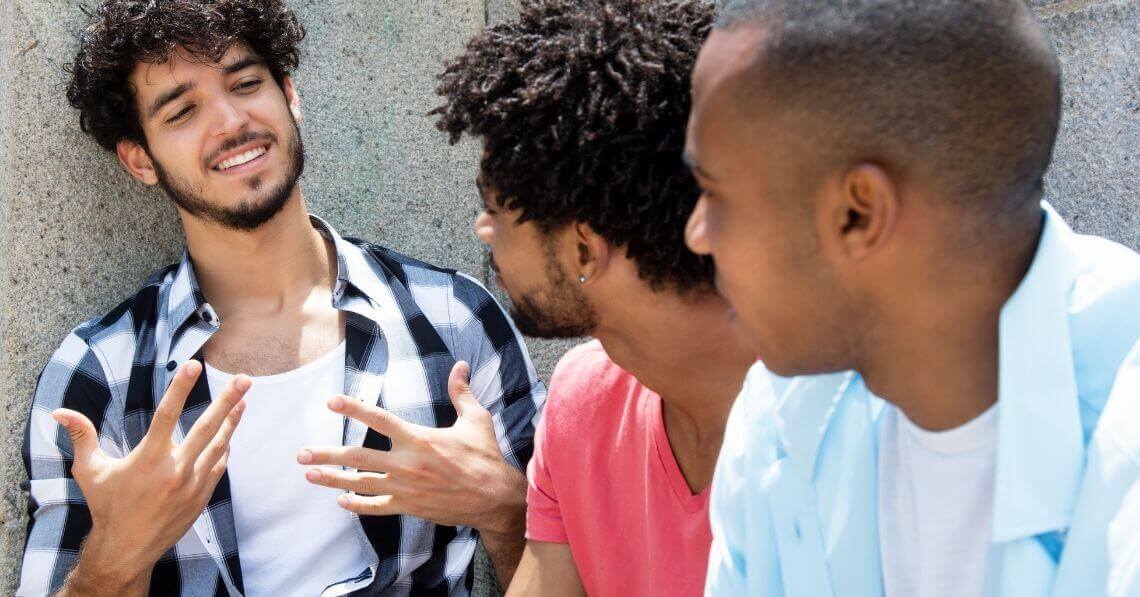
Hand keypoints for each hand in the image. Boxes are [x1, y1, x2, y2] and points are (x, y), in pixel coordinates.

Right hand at [53, 360, 247, 590]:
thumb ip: (81, 437)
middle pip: (206, 427)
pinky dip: (225, 447)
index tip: (194, 365)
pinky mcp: (201, 496)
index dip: (180, 388)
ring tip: (243, 399)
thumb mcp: (89, 471)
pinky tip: (230, 432)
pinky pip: (218, 465)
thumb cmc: (107, 505)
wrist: (127, 548)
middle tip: (243, 379)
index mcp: (148, 459)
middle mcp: (174, 469)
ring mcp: (192, 484)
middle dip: (227, 401)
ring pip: (218, 445)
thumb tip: (59, 412)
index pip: (167, 414)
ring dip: (232, 420)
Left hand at [298, 361, 524, 534]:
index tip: (332, 402)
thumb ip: (461, 392)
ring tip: (310, 474)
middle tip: (301, 454)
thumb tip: (460, 365)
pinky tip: (341, 500)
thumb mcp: (476, 419)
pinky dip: (357, 504)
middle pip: (358, 457)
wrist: (494, 498)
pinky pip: (376, 507)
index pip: (380, 420)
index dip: (354, 409)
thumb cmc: (485, 456)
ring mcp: (405, 488)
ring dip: (332, 479)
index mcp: (419, 439)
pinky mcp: (409, 507)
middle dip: (327, 454)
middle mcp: (407, 464)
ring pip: (360, 483)